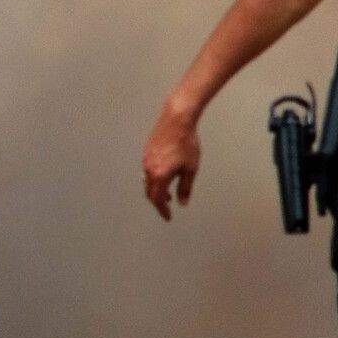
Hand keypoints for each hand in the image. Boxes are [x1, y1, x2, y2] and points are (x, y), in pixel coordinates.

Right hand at [142, 103, 200, 220]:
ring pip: (148, 181)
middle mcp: (149, 169)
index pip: (157, 199)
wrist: (177, 120)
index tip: (167, 217)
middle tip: (166, 208)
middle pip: (150, 192)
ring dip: (156, 190)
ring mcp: (146, 160)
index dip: (162, 210)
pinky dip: (154, 179)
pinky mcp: (147, 152)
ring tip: (167, 194)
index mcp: (160, 175)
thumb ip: (185, 187)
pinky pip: (148, 171)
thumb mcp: (190, 168)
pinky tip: (165, 176)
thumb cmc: (186, 142)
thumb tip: (182, 202)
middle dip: (158, 202)